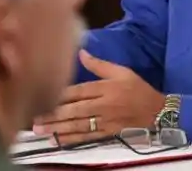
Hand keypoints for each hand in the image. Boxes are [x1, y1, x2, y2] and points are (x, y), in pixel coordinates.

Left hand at [32, 50, 164, 143]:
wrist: (157, 111)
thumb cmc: (137, 88)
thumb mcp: (121, 71)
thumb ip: (99, 64)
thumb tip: (81, 52)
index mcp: (105, 88)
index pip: (78, 91)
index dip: (60, 95)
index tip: (41, 94)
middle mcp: (102, 105)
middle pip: (74, 111)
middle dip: (53, 115)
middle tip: (34, 119)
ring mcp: (104, 121)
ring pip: (78, 126)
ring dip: (58, 129)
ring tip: (40, 131)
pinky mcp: (107, 132)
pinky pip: (87, 137)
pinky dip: (72, 139)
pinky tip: (58, 140)